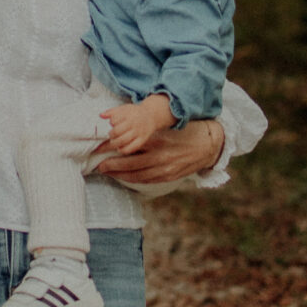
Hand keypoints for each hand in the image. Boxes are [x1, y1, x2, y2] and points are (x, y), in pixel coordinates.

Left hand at [88, 115, 224, 185]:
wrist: (209, 145)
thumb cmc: (185, 130)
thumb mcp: (166, 126)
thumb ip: (146, 129)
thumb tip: (120, 127)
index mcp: (158, 140)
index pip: (130, 144)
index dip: (112, 146)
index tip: (99, 146)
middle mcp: (160, 156)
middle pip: (129, 163)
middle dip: (111, 164)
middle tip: (98, 163)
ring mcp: (165, 169)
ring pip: (136, 174)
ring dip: (119, 174)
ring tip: (106, 171)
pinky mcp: (168, 176)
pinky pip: (146, 180)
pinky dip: (132, 179)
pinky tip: (123, 177)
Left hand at [100, 92, 174, 155]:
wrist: (151, 116)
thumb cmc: (134, 112)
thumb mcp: (124, 108)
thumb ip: (111, 112)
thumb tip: (101, 115)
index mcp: (128, 114)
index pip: (114, 120)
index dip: (111, 122)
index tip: (112, 123)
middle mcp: (133, 123)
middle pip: (117, 131)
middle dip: (111, 134)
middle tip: (110, 135)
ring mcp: (138, 132)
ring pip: (123, 141)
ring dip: (114, 143)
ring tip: (113, 141)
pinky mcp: (142, 140)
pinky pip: (131, 148)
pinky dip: (123, 150)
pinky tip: (119, 148)